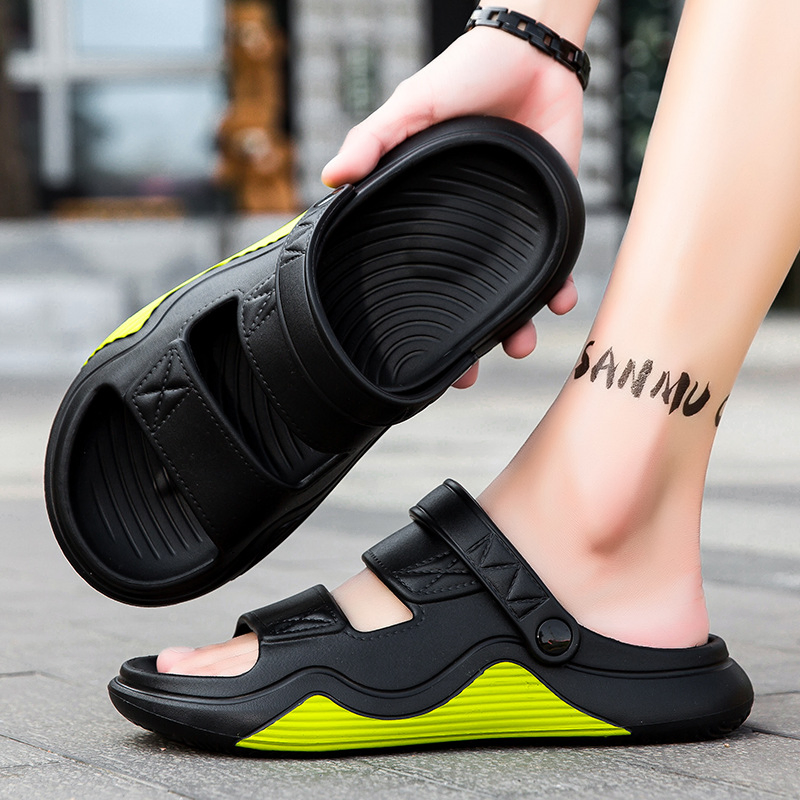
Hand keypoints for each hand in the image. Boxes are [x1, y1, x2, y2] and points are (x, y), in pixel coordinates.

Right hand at [322, 27, 583, 386]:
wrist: (534, 51)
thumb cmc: (466, 73)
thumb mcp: (413, 105)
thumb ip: (375, 138)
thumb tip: (331, 178)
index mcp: (429, 211)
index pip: (415, 273)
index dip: (413, 312)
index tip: (413, 350)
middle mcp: (468, 227)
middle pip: (464, 295)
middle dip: (467, 339)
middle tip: (465, 373)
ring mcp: (509, 225)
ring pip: (510, 291)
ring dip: (515, 325)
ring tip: (517, 345)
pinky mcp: (550, 214)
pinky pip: (556, 262)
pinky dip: (560, 287)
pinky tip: (560, 302)